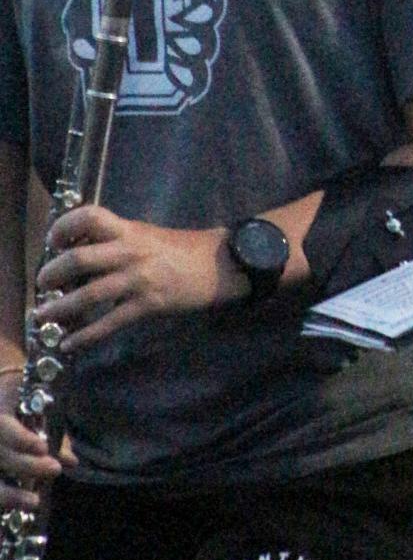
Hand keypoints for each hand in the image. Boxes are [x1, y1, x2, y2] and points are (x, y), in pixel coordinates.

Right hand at [0, 367, 66, 512]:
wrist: (1, 398)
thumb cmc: (20, 397)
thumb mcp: (35, 405)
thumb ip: (50, 431)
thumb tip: (71, 461)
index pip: (2, 428)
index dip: (20, 439)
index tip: (42, 448)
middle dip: (26, 466)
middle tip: (54, 470)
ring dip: (8, 494)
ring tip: (34, 502)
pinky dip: (1, 507)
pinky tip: (11, 524)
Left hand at [33, 207, 240, 353]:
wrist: (222, 265)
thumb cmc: (185, 248)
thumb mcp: (147, 234)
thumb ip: (117, 240)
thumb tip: (83, 253)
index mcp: (129, 230)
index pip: (89, 216)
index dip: (64, 226)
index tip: (53, 240)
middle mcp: (130, 252)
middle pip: (79, 259)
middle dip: (52, 274)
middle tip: (43, 284)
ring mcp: (138, 280)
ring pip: (88, 295)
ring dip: (60, 308)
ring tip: (43, 316)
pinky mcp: (147, 305)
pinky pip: (109, 323)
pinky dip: (85, 335)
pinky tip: (70, 343)